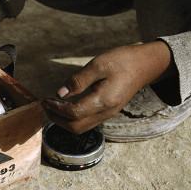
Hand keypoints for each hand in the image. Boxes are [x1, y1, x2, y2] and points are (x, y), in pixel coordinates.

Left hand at [42, 42, 174, 133]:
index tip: (45, 100)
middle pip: (75, 127)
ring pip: (81, 127)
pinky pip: (87, 122)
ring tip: (52, 106)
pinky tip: (65, 105)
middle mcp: (107, 112)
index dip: (56, 109)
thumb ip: (78, 81)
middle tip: (45, 105)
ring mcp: (108, 114)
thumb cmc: (122, 61)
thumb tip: (59, 94)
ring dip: (63, 121)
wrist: (145, 65)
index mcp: (104, 100)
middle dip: (57, 119)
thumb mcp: (98, 65)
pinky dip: (72, 118)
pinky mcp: (107, 111)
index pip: (73, 113)